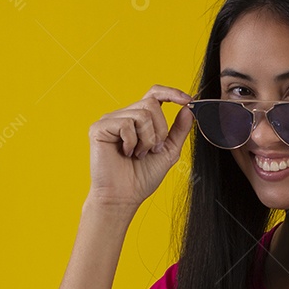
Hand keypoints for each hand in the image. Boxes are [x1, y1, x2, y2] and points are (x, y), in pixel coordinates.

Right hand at [86, 85, 193, 211]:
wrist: (124, 196)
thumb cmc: (142, 177)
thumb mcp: (168, 151)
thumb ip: (179, 130)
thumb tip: (188, 109)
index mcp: (139, 120)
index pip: (155, 94)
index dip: (171, 92)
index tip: (187, 100)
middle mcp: (124, 116)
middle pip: (151, 103)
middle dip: (160, 130)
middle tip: (152, 150)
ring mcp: (111, 120)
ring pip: (141, 113)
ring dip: (147, 139)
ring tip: (138, 154)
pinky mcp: (99, 128)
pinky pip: (126, 123)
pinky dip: (132, 141)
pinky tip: (126, 153)